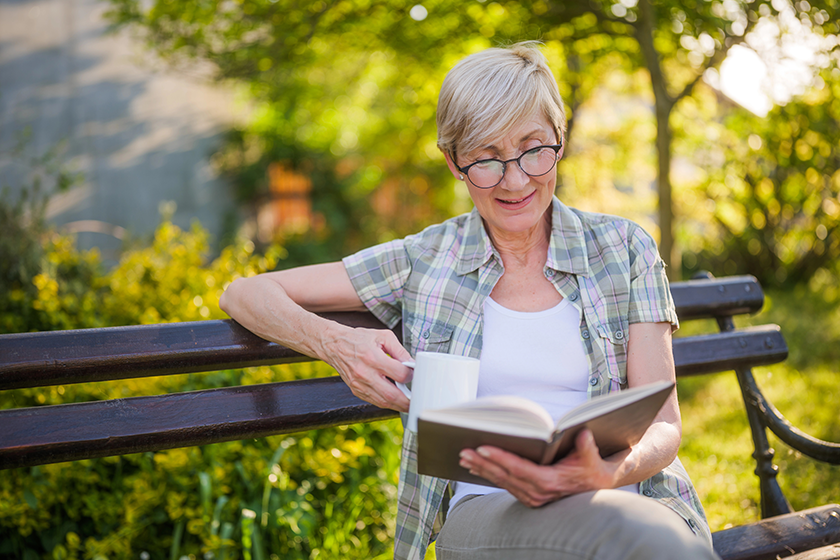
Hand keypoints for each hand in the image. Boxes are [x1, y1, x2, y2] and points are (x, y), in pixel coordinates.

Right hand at [321, 326, 412, 412]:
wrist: (334, 345)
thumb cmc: (358, 339)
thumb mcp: (383, 336)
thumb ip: (399, 350)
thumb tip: (411, 363)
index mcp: (373, 358)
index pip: (399, 374)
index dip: (410, 375)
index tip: (413, 374)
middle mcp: (365, 373)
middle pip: (391, 395)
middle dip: (407, 401)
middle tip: (417, 400)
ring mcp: (359, 384)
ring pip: (383, 402)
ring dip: (398, 406)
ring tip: (408, 403)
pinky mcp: (356, 390)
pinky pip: (374, 401)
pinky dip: (386, 403)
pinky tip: (394, 400)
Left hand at [458, 429, 627, 507]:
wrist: (599, 486)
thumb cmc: (594, 468)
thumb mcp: (594, 457)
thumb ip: (587, 447)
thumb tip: (582, 432)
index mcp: (550, 482)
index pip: (519, 469)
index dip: (500, 458)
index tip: (482, 448)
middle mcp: (538, 493)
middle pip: (505, 476)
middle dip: (482, 463)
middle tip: (463, 451)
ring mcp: (533, 497)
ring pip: (502, 481)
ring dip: (482, 469)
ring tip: (464, 457)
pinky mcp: (530, 497)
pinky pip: (506, 485)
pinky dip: (490, 474)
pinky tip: (477, 466)